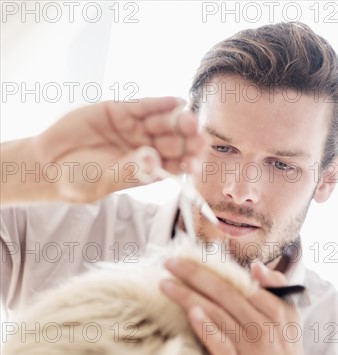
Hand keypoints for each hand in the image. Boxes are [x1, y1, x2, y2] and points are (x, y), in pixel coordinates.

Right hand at [19, 97, 205, 202]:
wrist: (49, 162)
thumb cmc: (78, 181)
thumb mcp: (103, 179)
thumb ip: (127, 170)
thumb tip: (152, 160)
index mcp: (147, 172)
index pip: (175, 167)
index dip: (188, 163)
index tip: (196, 161)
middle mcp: (145, 150)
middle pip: (173, 143)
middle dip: (187, 140)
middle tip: (198, 138)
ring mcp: (135, 129)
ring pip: (162, 123)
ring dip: (176, 122)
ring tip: (188, 120)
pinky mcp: (121, 111)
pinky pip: (145, 106)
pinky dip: (160, 103)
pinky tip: (176, 102)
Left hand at [160, 259, 312, 354]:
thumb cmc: (283, 349)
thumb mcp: (290, 315)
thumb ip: (276, 287)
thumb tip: (255, 265)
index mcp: (274, 308)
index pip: (237, 281)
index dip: (211, 267)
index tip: (187, 256)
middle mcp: (262, 324)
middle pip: (223, 293)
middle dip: (194, 274)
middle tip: (169, 263)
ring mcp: (249, 346)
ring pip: (216, 314)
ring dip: (189, 296)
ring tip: (165, 285)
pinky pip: (219, 343)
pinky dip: (205, 327)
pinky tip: (190, 313)